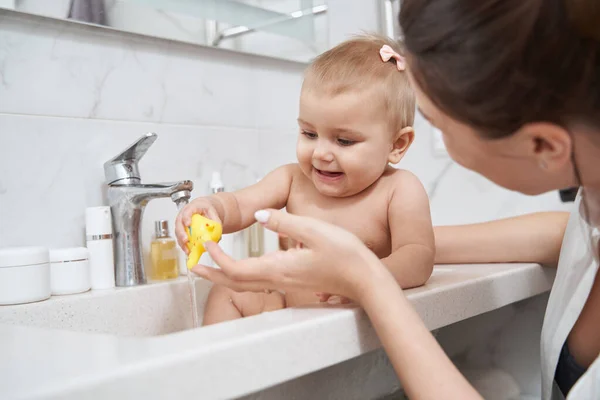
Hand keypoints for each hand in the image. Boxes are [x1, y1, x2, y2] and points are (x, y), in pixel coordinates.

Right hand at [175, 197, 220, 253]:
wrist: (203, 209)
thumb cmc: (206, 210)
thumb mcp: (213, 213)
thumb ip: (216, 222)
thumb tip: (217, 234)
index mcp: (191, 208)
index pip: (187, 211)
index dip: (186, 217)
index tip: (188, 224)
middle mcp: (183, 215)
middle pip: (179, 223)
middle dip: (181, 232)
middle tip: (185, 240)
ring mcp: (181, 223)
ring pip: (178, 232)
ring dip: (181, 242)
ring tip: (187, 250)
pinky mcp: (182, 231)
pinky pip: (180, 238)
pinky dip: (184, 246)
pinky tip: (188, 252)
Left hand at [192, 209, 388, 302]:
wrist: (365, 280)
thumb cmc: (345, 256)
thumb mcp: (314, 230)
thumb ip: (283, 222)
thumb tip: (259, 215)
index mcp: (279, 268)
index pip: (237, 269)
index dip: (217, 258)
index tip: (205, 245)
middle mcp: (279, 279)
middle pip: (236, 282)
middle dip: (212, 273)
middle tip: (193, 265)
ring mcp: (286, 282)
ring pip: (247, 283)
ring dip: (225, 275)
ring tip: (210, 266)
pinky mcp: (293, 280)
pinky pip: (259, 281)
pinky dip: (242, 275)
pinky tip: (244, 266)